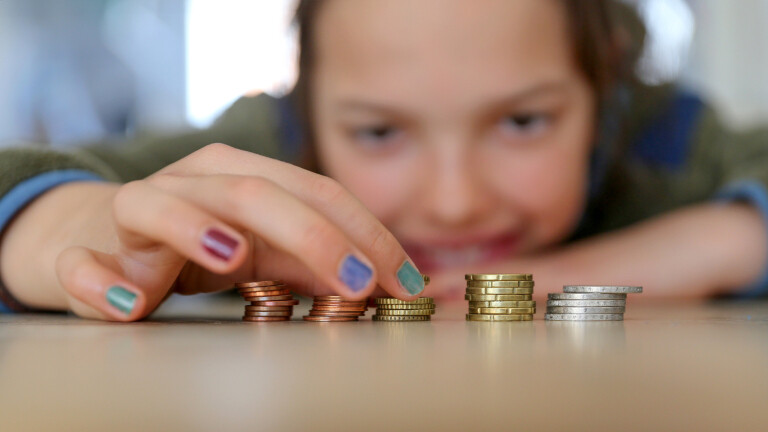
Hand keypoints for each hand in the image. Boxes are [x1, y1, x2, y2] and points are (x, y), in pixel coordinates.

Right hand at [1, 144, 423, 320]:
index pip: (317, 193)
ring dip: (195, 229)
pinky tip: (125, 301)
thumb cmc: (201, 244)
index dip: (365, 233)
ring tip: (233, 258)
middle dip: (313, 236)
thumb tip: (376, 283)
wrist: (107, 237)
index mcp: (248, 175)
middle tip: (357, 282)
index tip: (403, 280)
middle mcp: (196, 179)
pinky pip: (82, 260)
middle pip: (256, 193)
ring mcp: (141, 208)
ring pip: (162, 205)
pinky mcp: (89, 247)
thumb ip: (311, 262)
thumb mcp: (267, 251)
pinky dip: (96, 278)